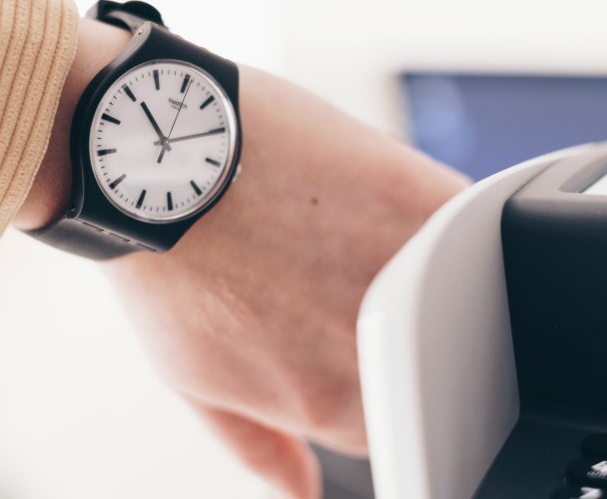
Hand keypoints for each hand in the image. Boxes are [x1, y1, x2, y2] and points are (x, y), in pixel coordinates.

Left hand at [102, 66, 468, 497]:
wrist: (165, 162)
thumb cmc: (169, 263)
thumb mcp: (195, 376)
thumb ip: (260, 445)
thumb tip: (303, 493)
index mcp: (331, 402)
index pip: (385, 416)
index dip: (357, 368)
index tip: (331, 332)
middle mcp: (384, 347)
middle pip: (421, 360)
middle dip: (382, 324)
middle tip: (327, 274)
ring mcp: (414, 272)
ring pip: (449, 294)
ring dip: (413, 272)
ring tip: (340, 231)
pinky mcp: (425, 199)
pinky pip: (464, 226)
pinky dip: (432, 222)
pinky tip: (363, 201)